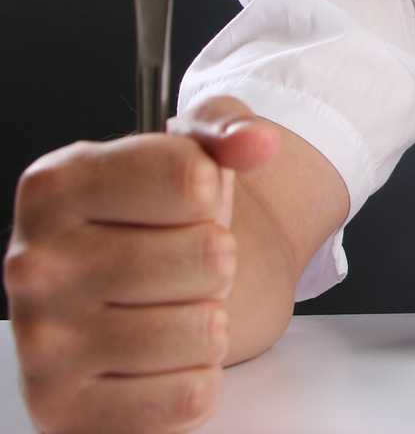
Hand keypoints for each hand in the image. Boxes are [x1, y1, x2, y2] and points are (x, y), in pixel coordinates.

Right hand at [5, 98, 280, 433]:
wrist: (135, 293)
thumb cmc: (161, 217)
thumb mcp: (191, 153)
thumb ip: (228, 133)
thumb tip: (257, 143)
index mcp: (54, 187)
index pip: (192, 181)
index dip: (213, 191)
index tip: (189, 198)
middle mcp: (32, 264)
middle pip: (209, 256)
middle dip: (218, 260)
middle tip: (182, 263)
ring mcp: (43, 342)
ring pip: (205, 329)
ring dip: (209, 321)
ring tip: (172, 307)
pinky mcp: (65, 410)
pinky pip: (190, 396)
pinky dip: (196, 379)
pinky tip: (161, 359)